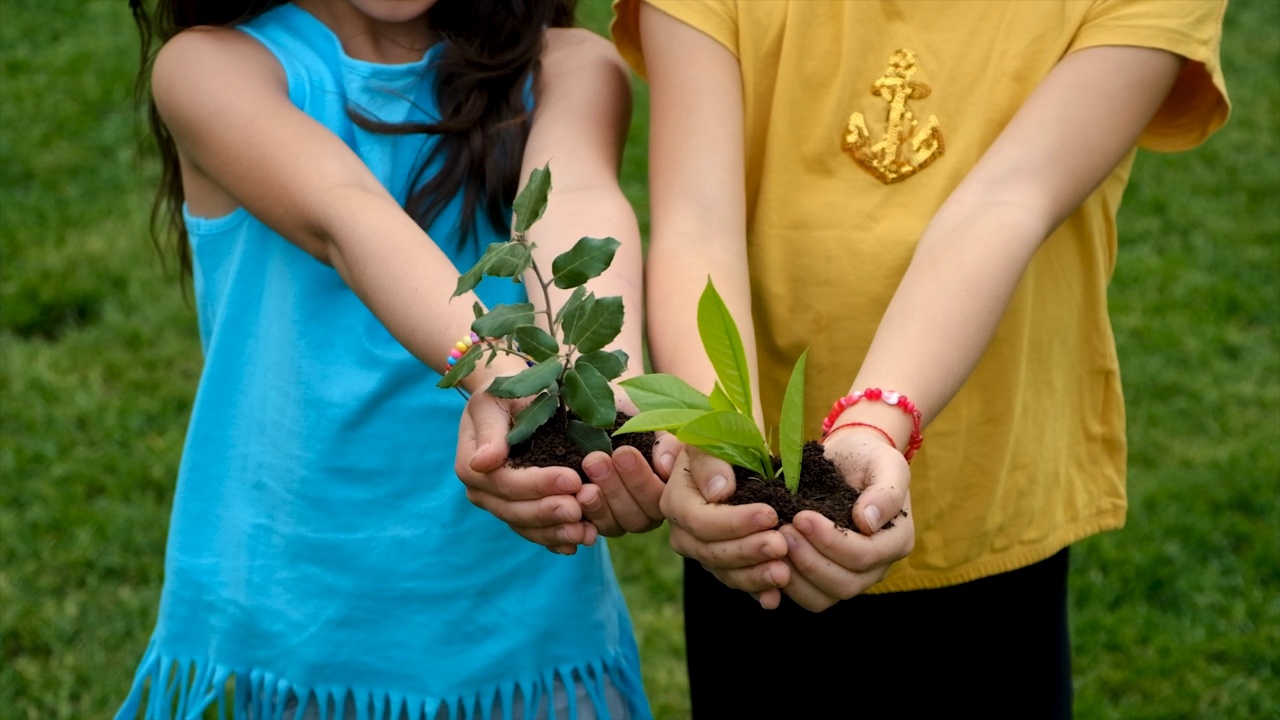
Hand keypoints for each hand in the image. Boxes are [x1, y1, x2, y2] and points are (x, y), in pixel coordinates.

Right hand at [456, 390, 595, 554]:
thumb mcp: (493, 401)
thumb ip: (490, 431)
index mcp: (473, 465)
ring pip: (527, 527)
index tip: (572, 479)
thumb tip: (482, 461)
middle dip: (550, 511)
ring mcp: (501, 506)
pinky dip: (557, 540)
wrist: (514, 404)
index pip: (505, 482)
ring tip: (587, 532)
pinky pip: (537, 533)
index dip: (538, 484)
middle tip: (581, 508)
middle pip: (515, 511)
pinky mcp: (520, 514)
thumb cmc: (504, 395)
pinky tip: (580, 541)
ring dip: (557, 533)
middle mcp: (483, 492)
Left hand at [576, 395, 679, 536]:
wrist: (594, 407)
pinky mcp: (594, 522)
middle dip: (615, 488)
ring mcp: (620, 518)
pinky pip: (588, 529)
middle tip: (594, 460)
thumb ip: (666, 442)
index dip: (641, 480)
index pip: (659, 498)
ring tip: (579, 479)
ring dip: (597, 503)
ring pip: (614, 525)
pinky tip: (570, 496)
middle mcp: (646, 508)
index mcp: (666, 487)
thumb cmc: (628, 411)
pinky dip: (580, 515)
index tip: (622, 452)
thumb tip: (666, 467)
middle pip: (638, 517)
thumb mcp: (649, 418)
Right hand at [660, 446, 789, 608]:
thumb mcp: (710, 440)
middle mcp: (684, 533)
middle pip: (711, 551)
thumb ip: (710, 461)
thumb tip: (719, 492)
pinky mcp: (724, 566)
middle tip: (781, 545)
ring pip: (725, 573)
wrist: (730, 458)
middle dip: (748, 550)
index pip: (700, 520)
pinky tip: (773, 597)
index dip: (734, 522)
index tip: (769, 513)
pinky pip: (738, 583)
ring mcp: (703, 553)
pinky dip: (756, 591)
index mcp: (676, 501)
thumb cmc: (719, 443)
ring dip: (755, 575)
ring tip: (783, 572)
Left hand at [778, 428, 914, 610]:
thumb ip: (885, 491)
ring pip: (823, 598)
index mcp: (896, 541)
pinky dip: (786, 584)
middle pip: (844, 584)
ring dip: (795, 575)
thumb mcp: (885, 463)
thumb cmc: (867, 457)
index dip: (831, 541)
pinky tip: (768, 560)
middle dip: (809, 561)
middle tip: (782, 531)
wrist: (847, 457)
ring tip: (775, 543)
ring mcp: (851, 576)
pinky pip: (807, 596)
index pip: (865, 556)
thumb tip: (868, 522)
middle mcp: (877, 566)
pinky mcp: (825, 578)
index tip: (801, 516)